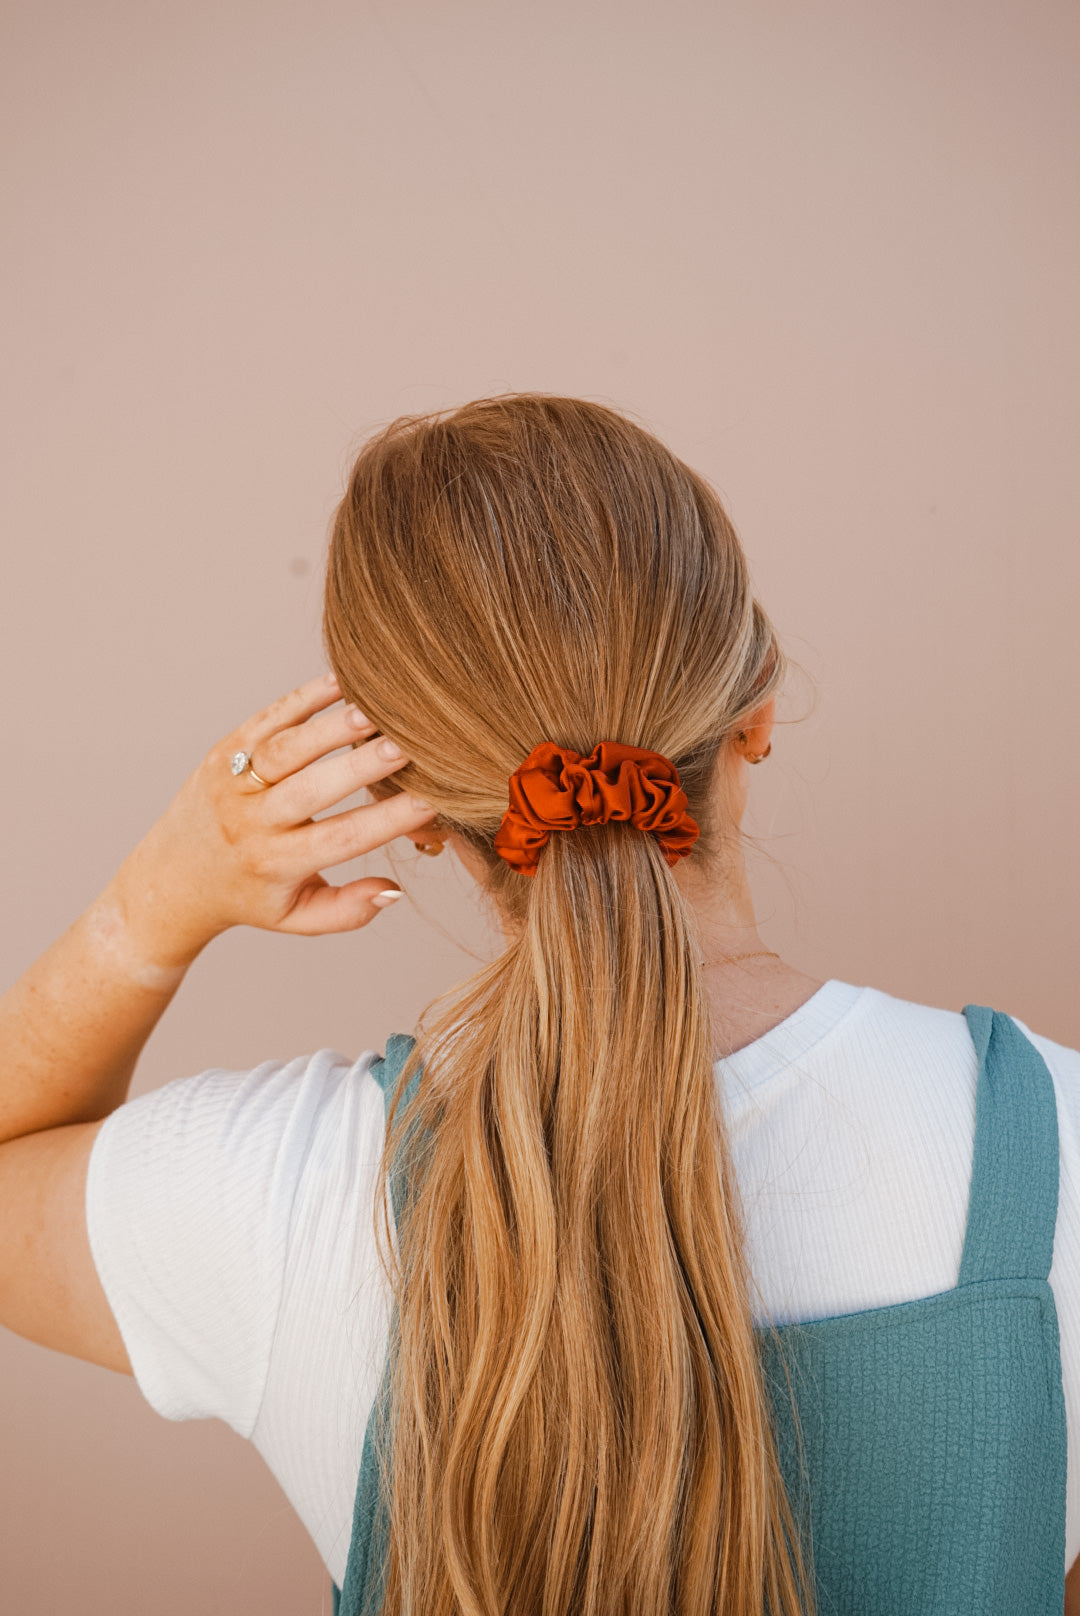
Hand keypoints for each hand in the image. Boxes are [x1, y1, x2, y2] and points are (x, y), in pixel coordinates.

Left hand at [103, 671, 437, 969]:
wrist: (173, 877)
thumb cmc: (250, 896)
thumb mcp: (298, 918)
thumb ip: (349, 911)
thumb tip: (396, 890)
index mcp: (277, 864)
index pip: (341, 839)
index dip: (388, 820)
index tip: (430, 802)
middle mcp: (253, 822)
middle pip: (313, 789)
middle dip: (362, 766)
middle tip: (408, 747)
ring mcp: (234, 782)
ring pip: (288, 748)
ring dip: (333, 727)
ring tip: (379, 710)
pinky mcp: (224, 751)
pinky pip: (267, 719)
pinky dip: (304, 698)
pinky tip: (343, 682)